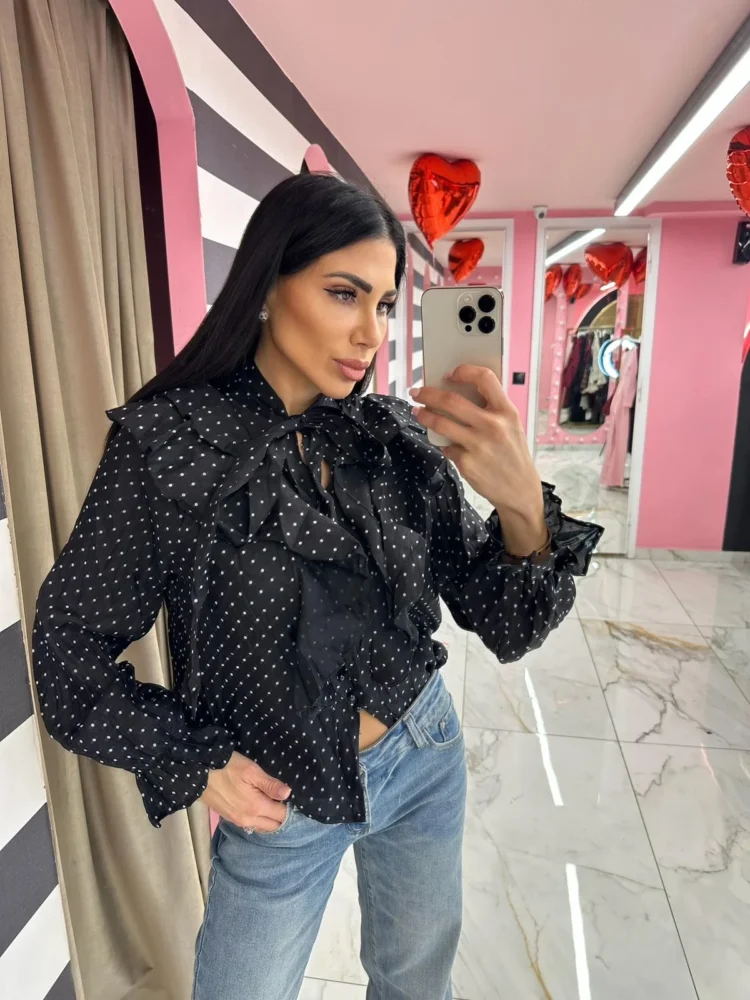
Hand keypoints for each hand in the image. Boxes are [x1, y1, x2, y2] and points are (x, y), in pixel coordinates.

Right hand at [200, 752, 291, 831]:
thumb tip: (288, 794)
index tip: (294, 799)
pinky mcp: (229, 818)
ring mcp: (237, 821)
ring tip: (274, 804)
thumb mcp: (251, 771)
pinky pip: (250, 825)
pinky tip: (260, 809)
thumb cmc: (227, 767)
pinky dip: (259, 820)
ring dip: (270, 820)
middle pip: (273, 826)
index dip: (290, 808)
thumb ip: (270, 784)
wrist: (198, 772)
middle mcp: (248, 820)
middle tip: (285, 802)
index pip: (282, 816)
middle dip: (282, 817)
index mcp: (256, 808)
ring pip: (261, 827)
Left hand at [410, 365, 547, 553]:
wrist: (520, 490)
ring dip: (424, 415)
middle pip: (451, 400)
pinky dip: (442, 443)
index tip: (448, 374)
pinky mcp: (467, 463)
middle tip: (417, 392)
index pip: (484, 378)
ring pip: (440, 423)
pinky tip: (444, 443)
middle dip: (428, 394)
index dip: (464, 371)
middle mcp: (493, 426)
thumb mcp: (511, 426)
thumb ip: (490, 409)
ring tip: (418, 412)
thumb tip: (455, 391)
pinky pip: (446, 446)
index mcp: (507, 411)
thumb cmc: (512, 454)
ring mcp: (478, 445)